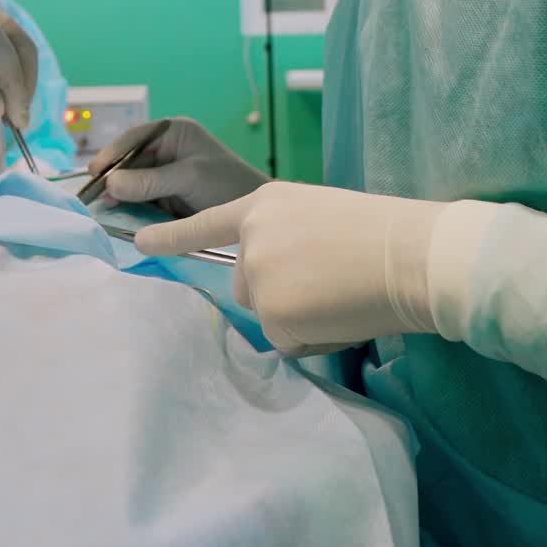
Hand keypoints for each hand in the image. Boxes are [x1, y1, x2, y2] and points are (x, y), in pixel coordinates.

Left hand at [0, 0, 38, 127]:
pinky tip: (6, 103)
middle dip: (24, 87)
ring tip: (13, 117)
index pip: (3, 52)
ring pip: (24, 51)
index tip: (15, 123)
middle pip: (23, 48)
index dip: (13, 88)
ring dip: (23, 84)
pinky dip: (15, 79)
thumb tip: (0, 105)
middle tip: (19, 123)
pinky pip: (15, 53)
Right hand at [88, 117, 269, 216]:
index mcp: (175, 132)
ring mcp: (166, 174)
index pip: (136, 138)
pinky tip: (117, 215)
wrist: (255, 214)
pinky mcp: (167, 196)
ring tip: (102, 209)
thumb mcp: (189, 179)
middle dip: (113, 178)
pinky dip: (130, 207)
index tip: (95, 171)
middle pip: (130, 161)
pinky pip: (141, 199)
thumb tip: (110, 182)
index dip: (113, 153)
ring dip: (118, 194)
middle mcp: (167, 149)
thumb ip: (150, 181)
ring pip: (133, 182)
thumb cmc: (227, 185)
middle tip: (93, 197)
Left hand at [135, 181, 446, 355]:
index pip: (206, 223)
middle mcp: (251, 238)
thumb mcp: (316, 217)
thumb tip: (273, 280)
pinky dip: (312, 337)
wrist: (409, 253)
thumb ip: (283, 239)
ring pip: (266, 313)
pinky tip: (340, 313)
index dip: (171, 236)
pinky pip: (286, 340)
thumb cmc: (378, 234)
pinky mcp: (271, 311)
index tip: (137, 243)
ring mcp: (258, 274)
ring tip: (340, 293)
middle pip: (243, 283)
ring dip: (296, 315)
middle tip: (328, 279)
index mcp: (264, 205)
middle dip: (277, 292)